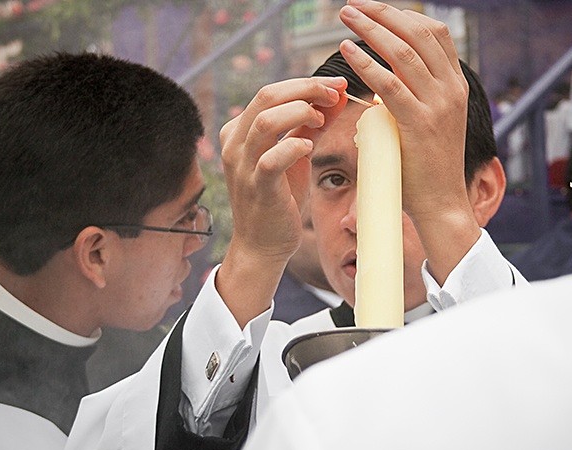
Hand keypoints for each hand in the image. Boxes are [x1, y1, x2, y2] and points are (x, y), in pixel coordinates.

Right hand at [216, 77, 345, 325]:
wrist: (263, 244)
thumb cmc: (279, 198)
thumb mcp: (294, 155)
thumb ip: (309, 126)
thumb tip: (335, 97)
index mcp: (240, 130)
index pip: (270, 92)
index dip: (305, 83)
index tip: (335, 85)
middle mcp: (235, 144)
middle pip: (266, 96)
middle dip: (306, 89)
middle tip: (334, 95)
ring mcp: (242, 166)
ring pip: (266, 122)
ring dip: (300, 113)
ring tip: (321, 121)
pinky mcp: (256, 188)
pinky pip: (272, 159)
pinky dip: (294, 147)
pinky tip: (309, 149)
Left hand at [338, 0, 481, 282]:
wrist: (441, 203)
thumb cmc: (426, 167)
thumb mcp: (426, 123)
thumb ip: (411, 98)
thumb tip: (381, 82)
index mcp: (455, 85)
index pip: (433, 33)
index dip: (403, 15)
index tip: (374, 9)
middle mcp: (451, 89)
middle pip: (419, 33)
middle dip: (383, 13)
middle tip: (352, 5)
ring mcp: (438, 106)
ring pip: (403, 52)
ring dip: (371, 29)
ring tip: (345, 18)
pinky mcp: (419, 124)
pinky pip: (389, 85)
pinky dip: (366, 63)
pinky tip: (348, 51)